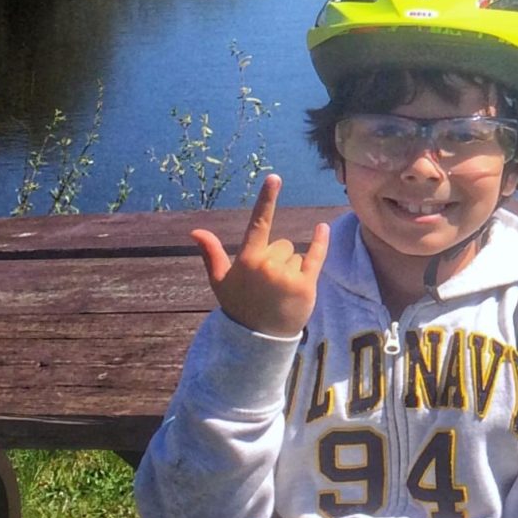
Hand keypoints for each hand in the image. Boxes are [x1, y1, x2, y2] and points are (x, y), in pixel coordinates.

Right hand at [192, 173, 329, 338]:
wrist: (258, 340)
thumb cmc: (239, 307)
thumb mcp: (221, 281)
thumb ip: (211, 254)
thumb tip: (195, 231)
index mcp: (247, 259)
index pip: (259, 223)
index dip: (266, 199)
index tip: (274, 177)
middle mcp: (266, 264)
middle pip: (282, 245)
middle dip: (278, 260)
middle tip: (269, 286)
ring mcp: (287, 275)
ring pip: (296, 255)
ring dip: (292, 269)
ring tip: (281, 293)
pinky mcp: (305, 285)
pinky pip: (316, 256)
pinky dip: (320, 242)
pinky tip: (322, 228)